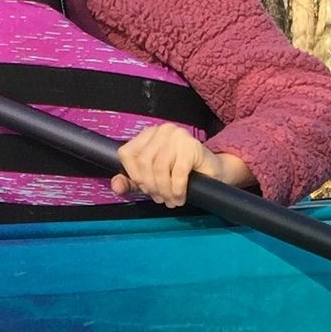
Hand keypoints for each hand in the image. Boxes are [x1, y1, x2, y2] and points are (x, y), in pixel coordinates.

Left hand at [111, 124, 252, 207]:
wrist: (214, 173)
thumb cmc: (181, 175)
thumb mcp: (152, 179)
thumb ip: (132, 182)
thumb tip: (116, 186)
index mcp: (148, 134)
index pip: (126, 154)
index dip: (132, 175)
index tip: (145, 188)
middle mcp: (162, 130)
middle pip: (143, 162)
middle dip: (150, 186)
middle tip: (160, 199)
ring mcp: (178, 136)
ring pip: (159, 168)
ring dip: (164, 191)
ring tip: (170, 200)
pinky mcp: (192, 146)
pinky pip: (177, 173)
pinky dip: (176, 190)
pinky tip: (180, 197)